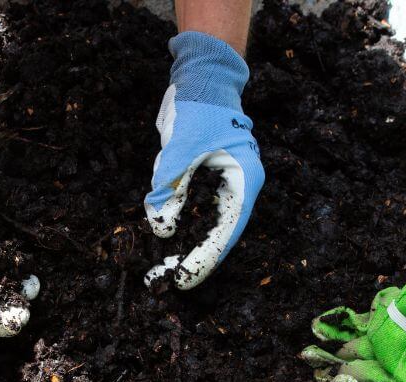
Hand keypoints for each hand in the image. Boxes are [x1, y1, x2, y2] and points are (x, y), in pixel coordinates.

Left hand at [143, 32, 263, 289]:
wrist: (203, 77)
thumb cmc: (198, 108)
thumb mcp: (178, 149)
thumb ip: (169, 189)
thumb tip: (162, 229)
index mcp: (244, 180)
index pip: (225, 230)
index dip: (204, 258)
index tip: (182, 279)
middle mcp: (239, 186)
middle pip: (218, 232)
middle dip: (192, 257)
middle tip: (165, 279)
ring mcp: (227, 183)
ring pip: (208, 223)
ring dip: (187, 244)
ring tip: (163, 267)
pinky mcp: (211, 179)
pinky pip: (198, 209)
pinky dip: (184, 224)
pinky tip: (167, 241)